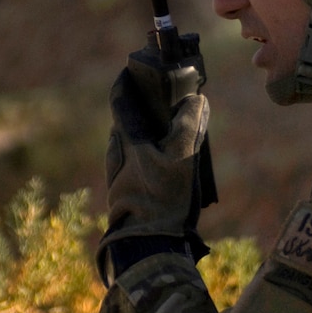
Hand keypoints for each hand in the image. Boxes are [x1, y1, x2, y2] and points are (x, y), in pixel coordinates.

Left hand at [98, 67, 210, 283]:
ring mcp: (117, 171)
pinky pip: (135, 161)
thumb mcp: (182, 158)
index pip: (120, 98)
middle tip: (167, 99)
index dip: (128, 79)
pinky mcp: (123, 190)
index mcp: (125, 138)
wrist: (145, 245)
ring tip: (173, 132)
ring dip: (148, 131)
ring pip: (132, 141)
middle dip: (144, 106)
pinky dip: (148, 152)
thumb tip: (196, 100)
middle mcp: (116, 151)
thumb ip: (189, 125)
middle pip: (128, 119)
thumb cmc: (161, 198)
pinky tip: (167, 163)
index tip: (138, 66)